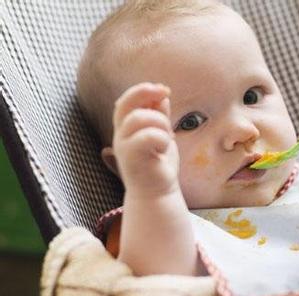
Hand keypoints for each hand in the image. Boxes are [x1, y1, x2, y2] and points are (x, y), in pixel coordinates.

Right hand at [112, 82, 179, 197]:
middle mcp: (121, 135)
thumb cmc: (159, 163)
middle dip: (146, 93)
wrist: (157, 193)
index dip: (143, 90)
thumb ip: (160, 116)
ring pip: (139, 118)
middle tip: (165, 93)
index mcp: (126, 128)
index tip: (164, 89)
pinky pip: (147, 136)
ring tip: (168, 136)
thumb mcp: (162, 134)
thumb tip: (163, 96)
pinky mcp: (131, 159)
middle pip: (125, 104)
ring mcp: (124, 147)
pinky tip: (165, 147)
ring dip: (160, 122)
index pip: (126, 101)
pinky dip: (162, 137)